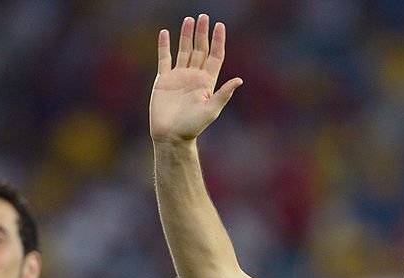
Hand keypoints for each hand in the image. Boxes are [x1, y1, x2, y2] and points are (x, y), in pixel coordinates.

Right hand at [151, 14, 243, 143]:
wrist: (170, 136)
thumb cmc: (192, 127)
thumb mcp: (211, 110)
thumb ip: (223, 94)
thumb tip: (239, 80)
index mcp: (207, 82)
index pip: (215, 57)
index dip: (218, 41)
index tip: (220, 26)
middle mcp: (194, 77)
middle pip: (200, 50)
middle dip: (202, 33)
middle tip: (204, 16)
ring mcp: (178, 77)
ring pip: (183, 51)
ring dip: (186, 35)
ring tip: (189, 19)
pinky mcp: (163, 80)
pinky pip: (164, 59)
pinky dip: (164, 46)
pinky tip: (165, 33)